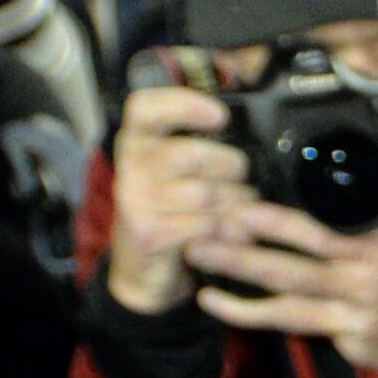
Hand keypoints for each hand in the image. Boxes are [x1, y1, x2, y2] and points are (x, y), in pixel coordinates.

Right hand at [105, 85, 250, 317]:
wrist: (143, 273)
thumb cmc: (170, 213)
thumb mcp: (174, 174)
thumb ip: (196, 145)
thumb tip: (248, 127)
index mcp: (136, 143)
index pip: (145, 108)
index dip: (183, 104)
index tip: (219, 117)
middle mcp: (130, 167)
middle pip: (194, 154)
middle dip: (231, 168)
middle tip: (238, 181)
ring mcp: (136, 201)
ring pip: (206, 192)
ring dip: (235, 204)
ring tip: (238, 211)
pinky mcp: (149, 232)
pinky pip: (206, 223)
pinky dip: (228, 231)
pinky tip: (230, 234)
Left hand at [188, 121, 377, 377]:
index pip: (317, 238)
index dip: (275, 226)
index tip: (240, 210)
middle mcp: (362, 291)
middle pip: (289, 276)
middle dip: (240, 261)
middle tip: (198, 244)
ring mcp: (354, 324)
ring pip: (287, 314)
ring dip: (241, 304)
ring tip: (202, 290)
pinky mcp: (352, 347)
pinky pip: (306, 331)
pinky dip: (271, 323)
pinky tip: (238, 313)